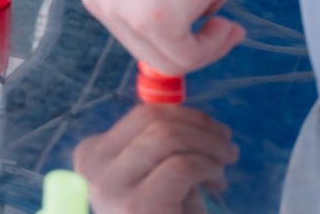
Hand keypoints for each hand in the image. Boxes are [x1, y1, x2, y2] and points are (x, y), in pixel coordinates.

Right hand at [72, 104, 237, 213]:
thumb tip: (198, 124)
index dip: (185, 115)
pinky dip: (207, 166)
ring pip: (167, 138)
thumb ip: (159, 153)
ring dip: (208, 145)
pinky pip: (181, 166)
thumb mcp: (149, 180)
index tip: (213, 129)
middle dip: (200, 127)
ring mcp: (111, 185)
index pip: (141, 115)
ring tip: (225, 162)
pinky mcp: (138, 203)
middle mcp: (93, 165)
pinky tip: (217, 180)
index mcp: (92, 153)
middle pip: (154, 122)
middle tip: (228, 145)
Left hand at [81, 0, 245, 76]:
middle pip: (145, 47)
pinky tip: (227, 25)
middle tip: (223, 27)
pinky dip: (213, 47)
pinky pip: (186, 58)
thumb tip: (173, 27)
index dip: (172, 30)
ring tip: (227, 24)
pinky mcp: (149, 22)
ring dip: (206, 47)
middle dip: (190, 42)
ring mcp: (120, 11)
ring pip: (167, 59)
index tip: (203, 23)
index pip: (131, 28)